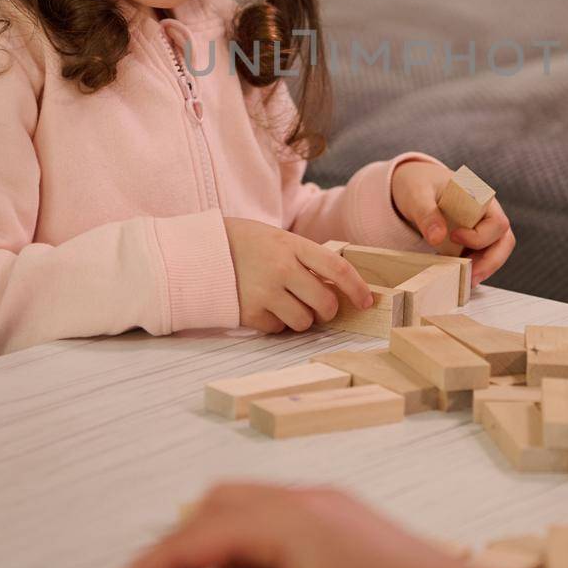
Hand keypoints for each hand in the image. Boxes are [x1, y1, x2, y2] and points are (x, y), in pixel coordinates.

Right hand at [109, 483, 500, 567]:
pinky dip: (258, 558)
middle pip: (218, 507)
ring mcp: (338, 511)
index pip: (193, 535)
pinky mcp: (355, 530)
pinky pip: (286, 529)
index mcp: (292, 518)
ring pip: (251, 515)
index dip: (146, 567)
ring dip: (220, 555)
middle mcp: (312, 501)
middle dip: (180, 553)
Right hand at [224, 218, 373, 333]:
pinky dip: (276, 322)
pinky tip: (264, 306)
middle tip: (321, 306)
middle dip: (328, 310)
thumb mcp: (279, 239)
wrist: (201, 250)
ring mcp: (264, 292)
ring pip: (304, 322)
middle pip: (325, 302)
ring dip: (301, 318)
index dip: (357, 288)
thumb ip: (306, 257)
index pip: (337, 268)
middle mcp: (281, 269)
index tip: (367, 300)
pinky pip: (278, 328)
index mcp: (292, 245)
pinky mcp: (249, 313)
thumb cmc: (246, 243)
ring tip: (286, 303)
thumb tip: (337, 285)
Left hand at [391, 161, 515, 284]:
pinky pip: (482, 256)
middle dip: (490, 262)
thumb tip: (438, 237)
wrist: (417, 187)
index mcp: (481, 197)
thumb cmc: (421, 184)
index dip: (479, 236)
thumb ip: (427, 213)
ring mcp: (482, 228)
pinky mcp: (473, 240)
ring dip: (483, 268)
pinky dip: (473, 267)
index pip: (497, 222)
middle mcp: (488, 213)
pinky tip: (456, 274)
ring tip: (463, 280)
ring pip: (497, 251)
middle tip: (470, 277)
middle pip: (505, 241)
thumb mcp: (418, 195)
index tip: (454, 237)